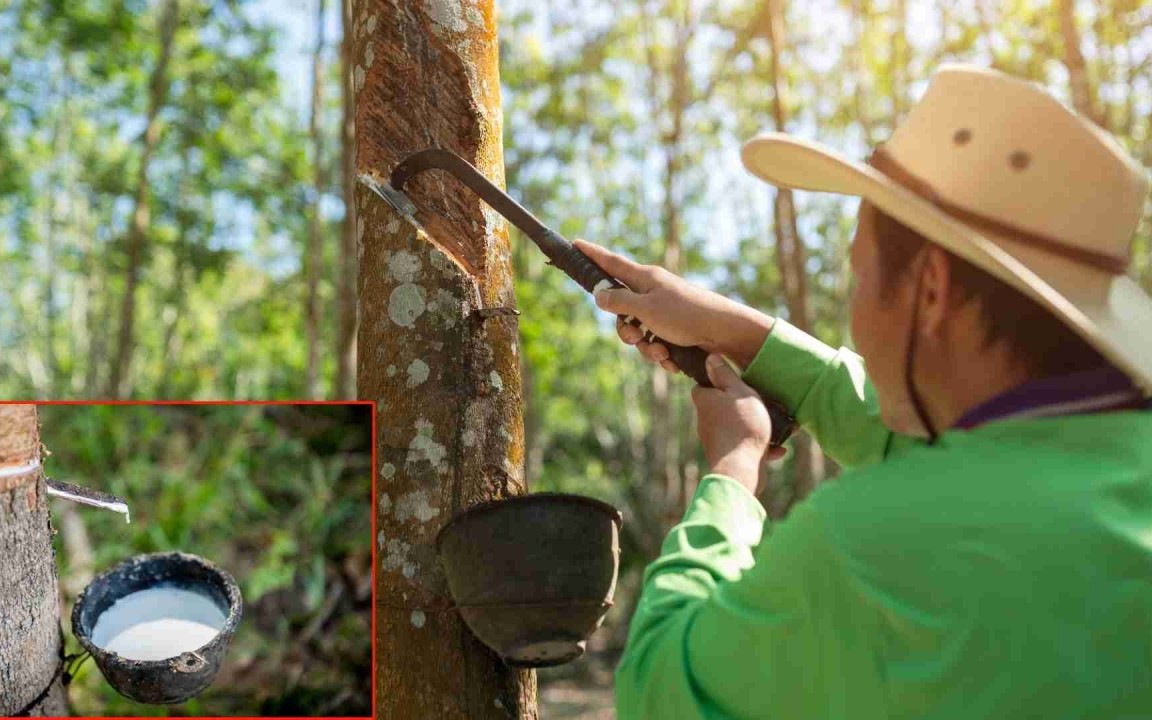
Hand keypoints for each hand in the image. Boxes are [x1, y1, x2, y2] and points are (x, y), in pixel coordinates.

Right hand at [574, 239, 774, 372]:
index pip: (611, 262)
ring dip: (646, 348)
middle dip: (626, 330)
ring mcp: (665, 311)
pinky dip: (662, 354)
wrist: (724, 332)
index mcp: (645, 278)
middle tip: (637, 337)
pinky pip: (656, 344)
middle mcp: (653, 292)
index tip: (576, 243)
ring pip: (639, 332)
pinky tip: (673, 360)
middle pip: (622, 309)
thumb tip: (599, 294)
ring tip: (662, 353)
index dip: (592, 254)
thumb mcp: (645, 308)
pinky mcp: (675, 329)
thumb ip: (619, 301)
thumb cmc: (685, 314)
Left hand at [692, 354, 785, 493]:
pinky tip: (777, 449)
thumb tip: (710, 357)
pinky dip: (761, 446)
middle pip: (722, 406)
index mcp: (705, 401)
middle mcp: (706, 421)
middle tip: (763, 404)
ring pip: (737, 427)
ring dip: (756, 426)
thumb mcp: (739, 392)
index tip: (736, 382)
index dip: (718, 381)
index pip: (703, 386)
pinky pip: (745, 446)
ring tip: (777, 427)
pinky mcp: (728, 456)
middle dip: (742, 406)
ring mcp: (716, 440)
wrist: (740, 468)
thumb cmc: (741, 426)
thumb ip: (725, 375)